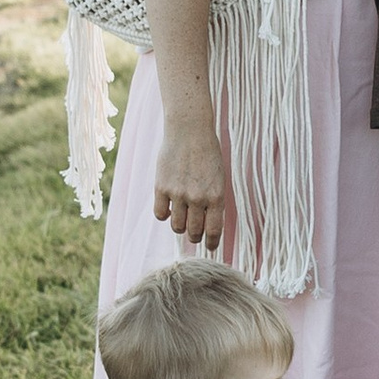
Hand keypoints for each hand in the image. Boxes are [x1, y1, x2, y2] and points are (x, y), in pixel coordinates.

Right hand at [153, 110, 228, 249]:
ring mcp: (178, 193)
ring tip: (181, 218)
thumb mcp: (218, 178)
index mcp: (216, 196)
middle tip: (193, 234)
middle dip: (194, 236)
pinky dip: (164, 214)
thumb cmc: (207, 154)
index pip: (214, 231)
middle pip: (193, 232)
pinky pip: (160, 214)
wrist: (189, 130)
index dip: (212, 243)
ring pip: (177, 226)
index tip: (210, 247)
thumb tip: (207, 225)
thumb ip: (213, 201)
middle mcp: (198, 198)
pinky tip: (168, 207)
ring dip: (179, 226)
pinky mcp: (161, 187)